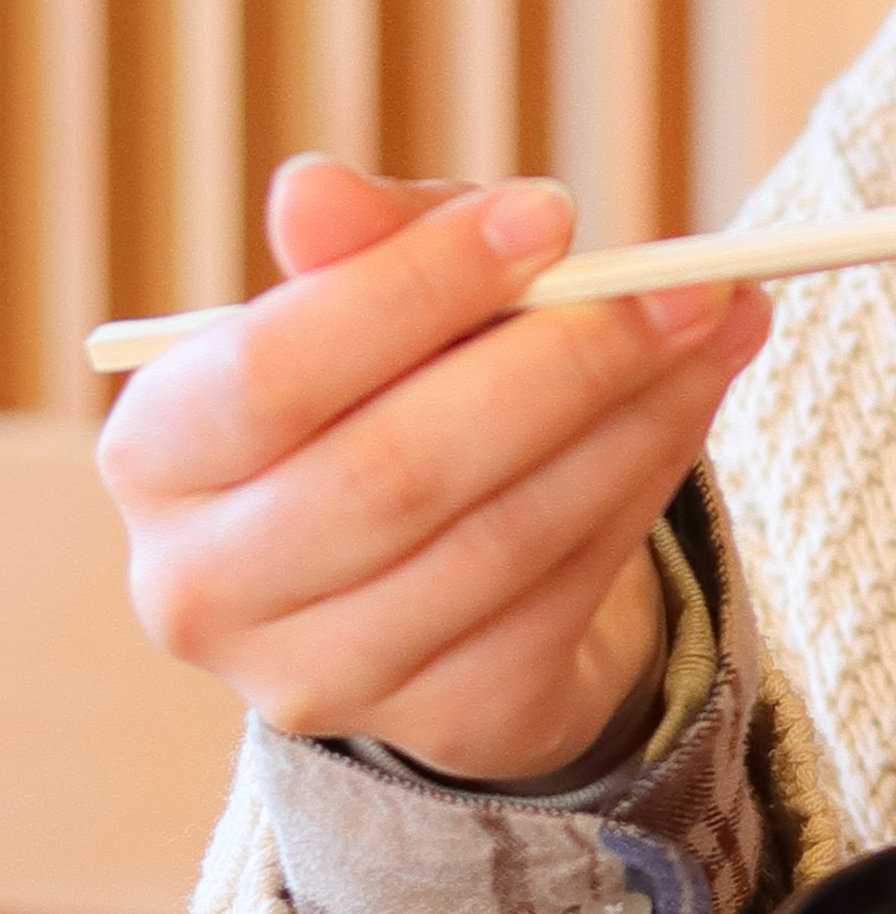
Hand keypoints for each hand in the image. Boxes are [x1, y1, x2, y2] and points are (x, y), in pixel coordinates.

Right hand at [98, 157, 771, 787]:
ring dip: (636, 420)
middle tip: (684, 283)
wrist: (431, 570)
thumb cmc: (383, 394)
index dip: (415, 287)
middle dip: (561, 362)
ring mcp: (316, 677)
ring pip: (503, 539)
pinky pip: (566, 594)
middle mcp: (203, 586)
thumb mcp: (368, 302)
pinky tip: (693, 403)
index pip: (274, 372)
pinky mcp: (440, 721)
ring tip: (721, 323)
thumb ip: (360, 245)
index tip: (550, 214)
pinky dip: (647, 485)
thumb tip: (314, 191)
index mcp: (156, 454)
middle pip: (397, 472)